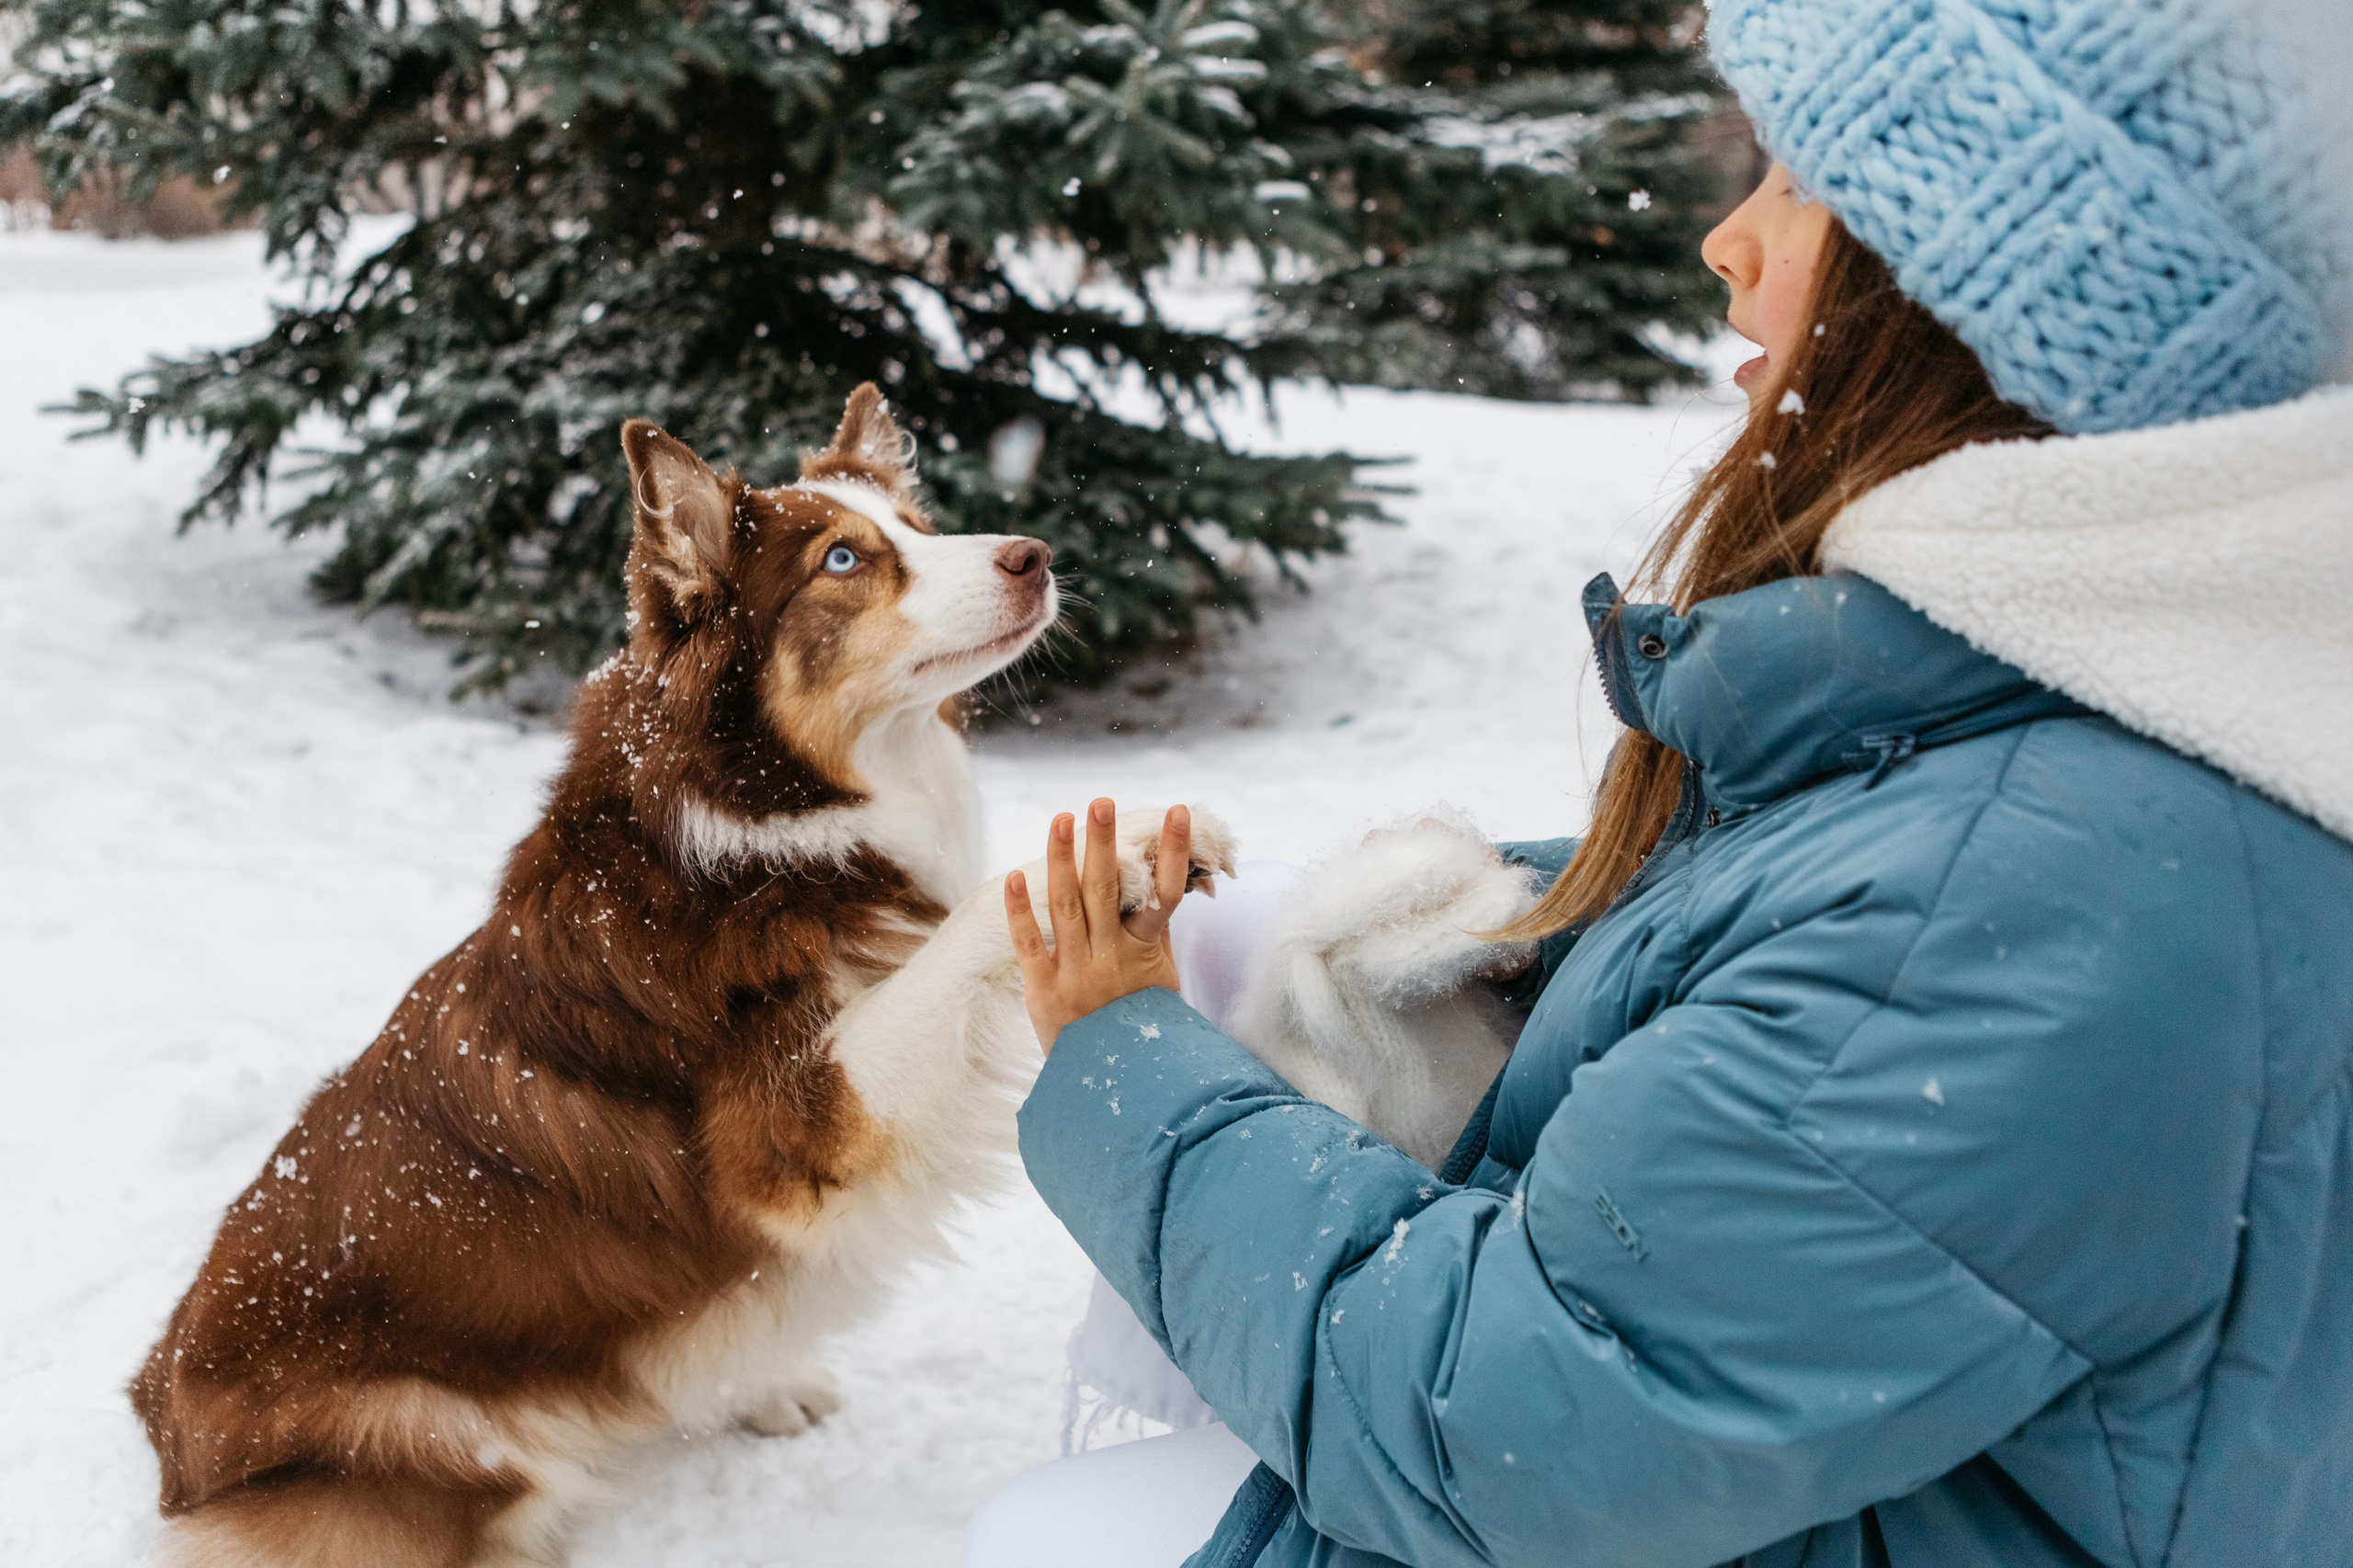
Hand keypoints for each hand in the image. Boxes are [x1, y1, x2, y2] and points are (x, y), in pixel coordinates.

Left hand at [1005, 799, 1194, 1052]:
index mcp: (1146, 953)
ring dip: (1063, 860)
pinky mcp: (1043, 989)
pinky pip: (1030, 944)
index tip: (1179, 810)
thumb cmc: (1140, 1026)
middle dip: (1105, 844)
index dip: (1174, 852)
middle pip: (1108, 891)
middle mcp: (1111, 958)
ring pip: (1068, 907)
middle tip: (1102, 802)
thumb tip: (1166, 886)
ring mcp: (1076, 972)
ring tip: (1062, 817)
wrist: (1110, 1085)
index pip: (1165, 893)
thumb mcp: (1160, 980)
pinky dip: (1020, 912)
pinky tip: (1013, 876)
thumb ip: (1155, 933)